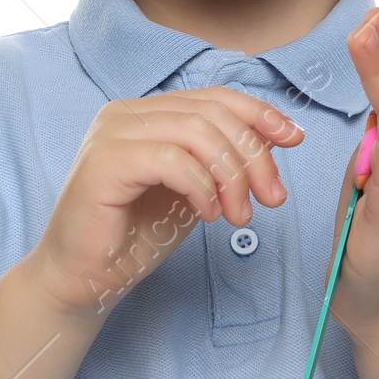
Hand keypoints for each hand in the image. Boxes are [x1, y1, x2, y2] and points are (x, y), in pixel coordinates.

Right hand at [30, 87, 303, 317]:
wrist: (83, 280)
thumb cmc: (133, 238)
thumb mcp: (195, 192)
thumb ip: (223, 161)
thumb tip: (274, 137)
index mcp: (147, 113)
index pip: (215, 97)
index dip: (260, 113)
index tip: (295, 138)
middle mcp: (126, 112)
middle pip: (212, 113)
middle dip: (254, 155)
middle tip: (272, 198)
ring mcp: (112, 132)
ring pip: (196, 131)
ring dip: (232, 175)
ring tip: (239, 215)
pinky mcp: (104, 161)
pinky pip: (172, 159)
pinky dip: (202, 187)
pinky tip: (207, 215)